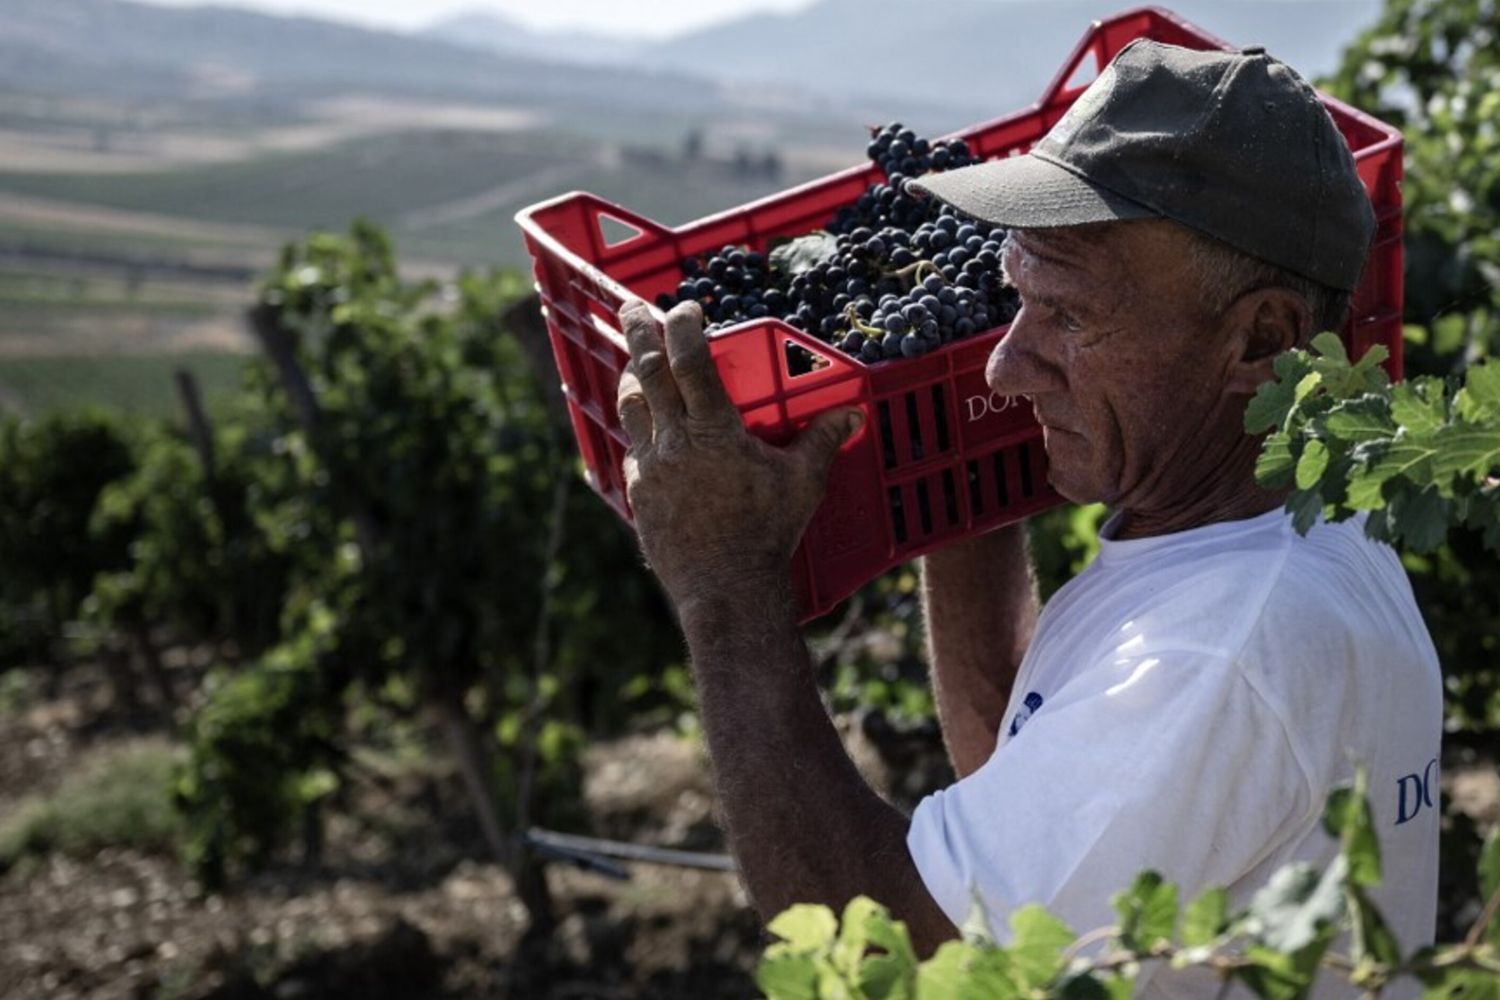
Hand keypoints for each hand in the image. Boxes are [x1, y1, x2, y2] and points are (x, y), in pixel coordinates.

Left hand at [615, 299, 862, 613]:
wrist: (725, 587)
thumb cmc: (768, 533)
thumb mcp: (803, 483)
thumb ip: (823, 441)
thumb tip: (853, 414)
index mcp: (714, 430)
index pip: (690, 361)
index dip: (684, 326)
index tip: (688, 307)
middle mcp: (674, 441)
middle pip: (646, 371)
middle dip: (639, 331)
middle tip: (633, 306)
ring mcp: (650, 466)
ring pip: (630, 405)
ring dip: (634, 378)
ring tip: (639, 365)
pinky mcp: (638, 491)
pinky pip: (633, 447)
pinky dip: (640, 429)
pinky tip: (651, 430)